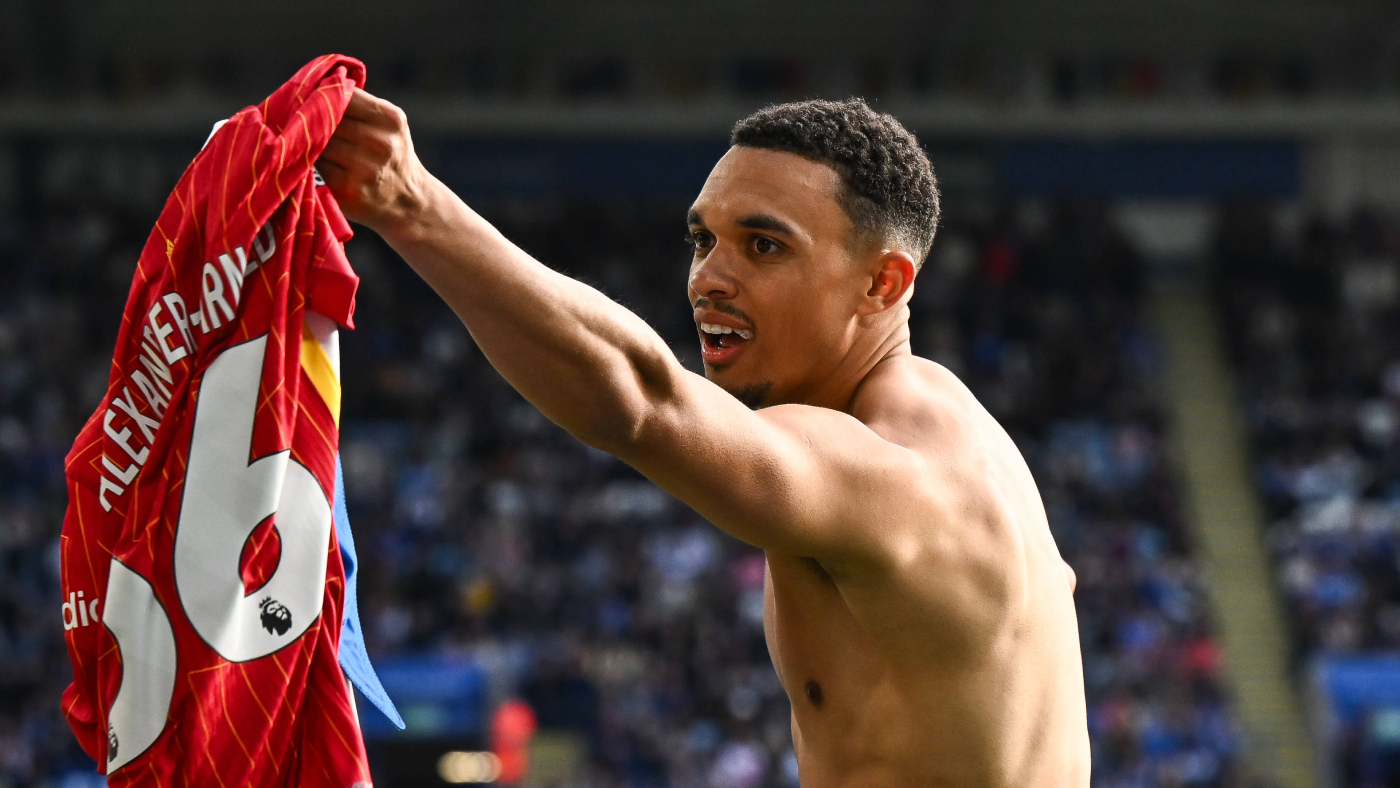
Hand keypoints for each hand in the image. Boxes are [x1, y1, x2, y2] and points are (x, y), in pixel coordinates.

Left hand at [318, 88, 432, 235]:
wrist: (409, 202)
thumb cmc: (391, 155)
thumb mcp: (389, 125)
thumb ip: (359, 106)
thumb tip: (312, 88)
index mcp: (391, 120)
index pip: (343, 94)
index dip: (323, 93)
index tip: (313, 95)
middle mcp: (381, 144)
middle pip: (327, 119)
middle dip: (312, 118)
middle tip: (302, 118)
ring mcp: (365, 170)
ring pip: (318, 143)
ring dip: (310, 141)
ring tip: (312, 142)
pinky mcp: (347, 191)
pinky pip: (315, 166)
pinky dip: (311, 162)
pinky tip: (318, 163)